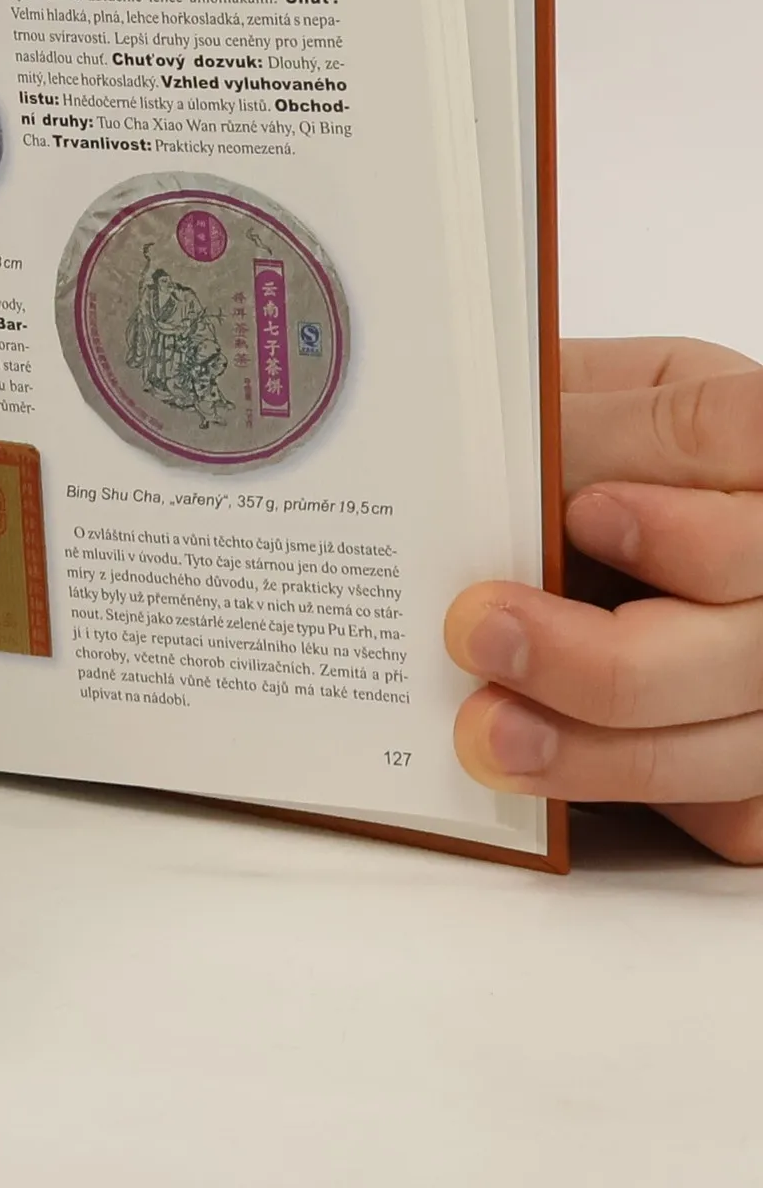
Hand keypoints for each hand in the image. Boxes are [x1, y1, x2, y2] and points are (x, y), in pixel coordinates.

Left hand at [448, 337, 762, 860]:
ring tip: (486, 732)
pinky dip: (640, 799)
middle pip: (759, 638)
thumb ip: (564, 441)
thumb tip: (514, 496)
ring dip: (607, 753)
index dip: (691, 520)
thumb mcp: (555, 400)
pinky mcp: (749, 754)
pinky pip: (736, 813)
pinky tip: (549, 782)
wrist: (514, 490)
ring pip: (746, 743)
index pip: (762, 465)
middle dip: (612, 658)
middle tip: (479, 634)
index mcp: (746, 441)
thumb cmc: (540, 435)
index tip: (585, 514)